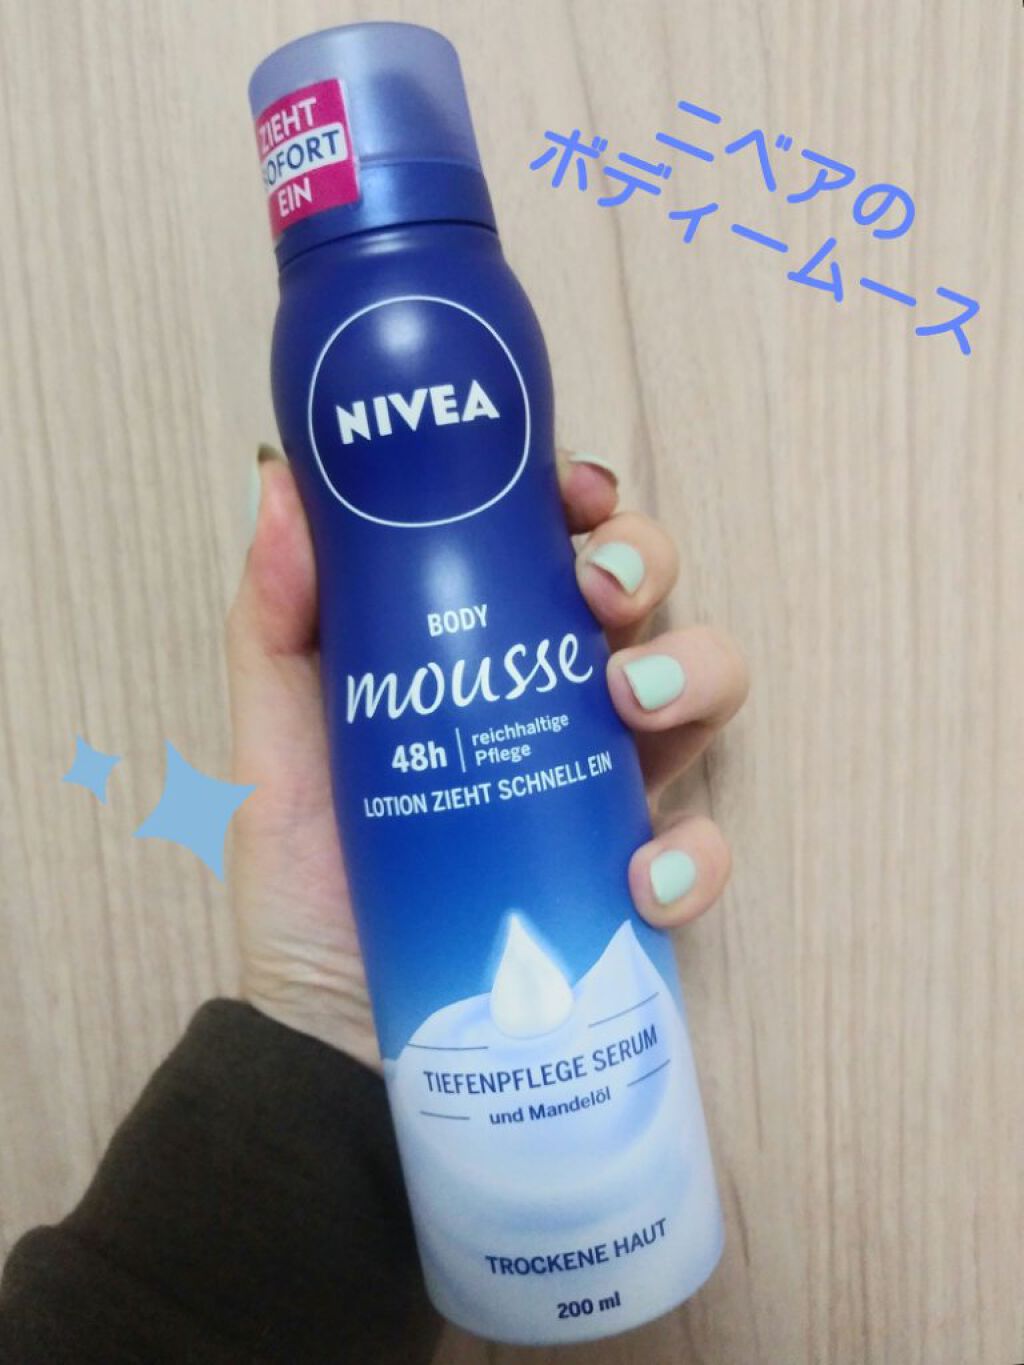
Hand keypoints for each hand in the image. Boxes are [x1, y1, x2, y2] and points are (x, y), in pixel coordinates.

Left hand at [227, 449, 748, 1070]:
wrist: (334, 1040)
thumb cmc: (308, 882)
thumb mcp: (277, 747)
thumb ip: (275, 625)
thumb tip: (279, 484)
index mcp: (486, 660)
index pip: (557, 553)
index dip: (585, 505)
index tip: (572, 495)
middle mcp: (558, 710)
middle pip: (647, 600)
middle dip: (647, 567)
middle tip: (600, 596)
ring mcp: (603, 796)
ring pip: (703, 696)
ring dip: (697, 674)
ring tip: (633, 702)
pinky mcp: (632, 890)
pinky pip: (704, 851)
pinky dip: (694, 855)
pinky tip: (641, 878)